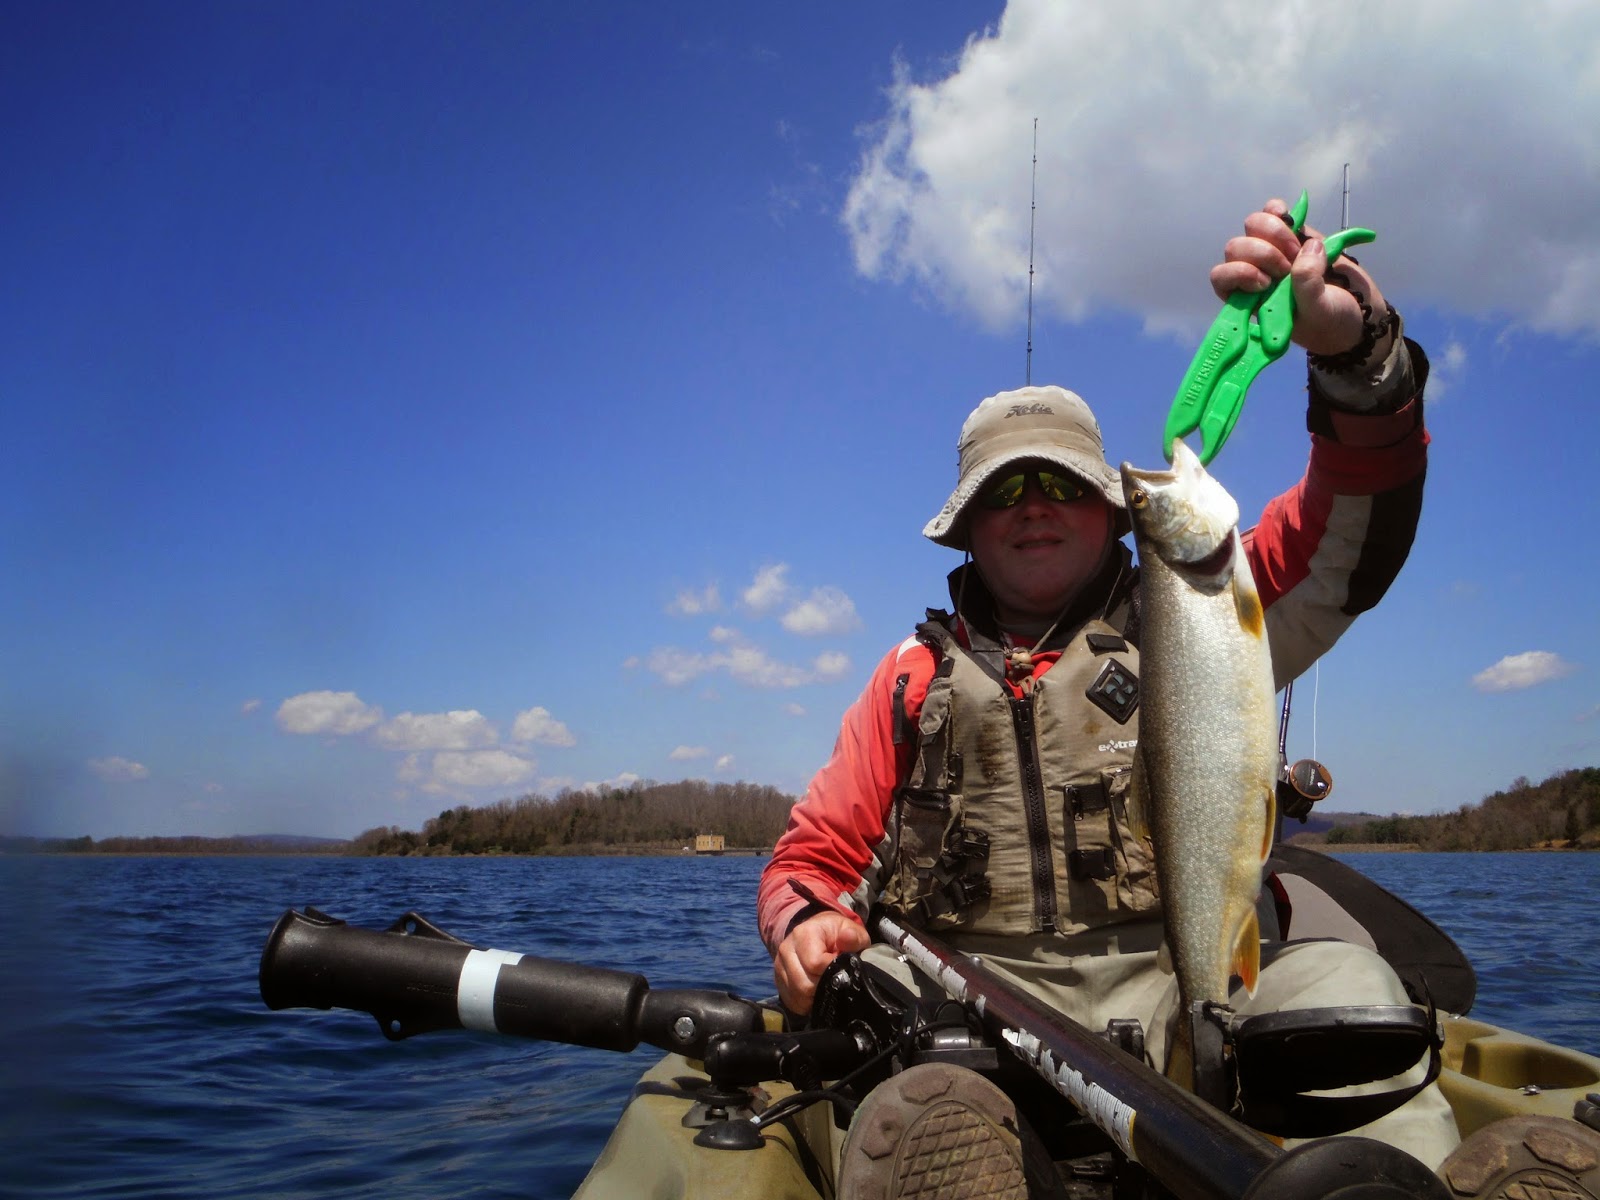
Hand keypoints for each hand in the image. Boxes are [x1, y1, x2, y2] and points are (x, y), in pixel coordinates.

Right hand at [773, 910, 870, 1014]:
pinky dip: (806, 1003)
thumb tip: (847, 937)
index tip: (842, 969)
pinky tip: (816, 993)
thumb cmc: (836, 934)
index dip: (832, 972)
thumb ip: (854, 936)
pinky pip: (793, 1001)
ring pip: (798, 995)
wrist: (815, 934)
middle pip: (804, 984)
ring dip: (815, 997)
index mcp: (803, 934)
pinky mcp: (778, 980)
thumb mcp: (850, 930)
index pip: (815, 964)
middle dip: (824, 987)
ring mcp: (779, 966)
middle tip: (835, 981)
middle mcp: (786, 949)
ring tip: (827, 986)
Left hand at [1209, 199, 1390, 358]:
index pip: (1221, 278)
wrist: (1358, 308)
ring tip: (1299, 250)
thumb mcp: (1319, 311)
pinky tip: (1293, 220)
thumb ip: (1307, 286)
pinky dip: (1279, 210)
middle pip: (1236, 248)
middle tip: (1288, 268)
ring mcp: (1273, 250)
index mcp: (1250, 300)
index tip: (1266, 282)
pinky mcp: (1292, 234)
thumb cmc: (1332, 321)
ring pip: (1252, 226)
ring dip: (1274, 232)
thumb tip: (1308, 248)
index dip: (1238, 272)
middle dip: (1262, 253)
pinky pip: (1273, 212)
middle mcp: (1255, 273)